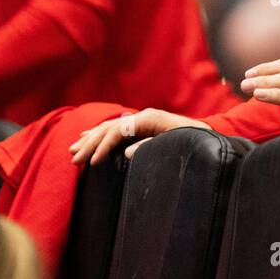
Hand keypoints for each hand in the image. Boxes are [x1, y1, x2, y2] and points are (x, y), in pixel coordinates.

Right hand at [69, 108, 211, 165]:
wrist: (206, 133)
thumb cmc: (194, 139)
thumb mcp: (176, 143)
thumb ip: (151, 147)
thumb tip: (126, 154)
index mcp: (149, 118)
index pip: (118, 130)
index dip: (103, 146)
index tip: (92, 162)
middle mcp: (142, 116)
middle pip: (109, 128)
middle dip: (90, 143)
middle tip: (73, 159)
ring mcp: (140, 120)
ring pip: (109, 127)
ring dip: (90, 139)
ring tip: (73, 149)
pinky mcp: (140, 126)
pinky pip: (114, 129)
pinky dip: (99, 134)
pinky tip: (86, 137)